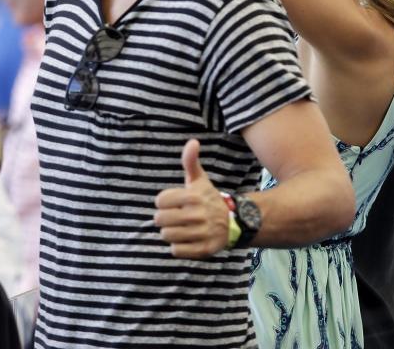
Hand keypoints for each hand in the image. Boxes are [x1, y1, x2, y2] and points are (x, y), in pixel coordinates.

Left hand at [154, 139, 229, 257]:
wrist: (234, 222)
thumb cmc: (208, 199)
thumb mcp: (199, 179)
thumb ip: (190, 161)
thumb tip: (193, 141)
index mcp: (193, 196)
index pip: (159, 201)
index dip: (163, 202)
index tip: (172, 203)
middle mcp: (197, 215)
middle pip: (160, 220)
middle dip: (164, 218)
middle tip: (174, 217)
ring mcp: (201, 233)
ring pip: (167, 236)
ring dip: (170, 233)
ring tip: (180, 228)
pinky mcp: (203, 250)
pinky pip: (176, 251)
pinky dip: (178, 247)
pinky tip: (186, 239)